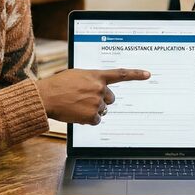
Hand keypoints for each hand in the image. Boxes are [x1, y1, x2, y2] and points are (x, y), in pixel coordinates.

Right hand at [36, 68, 150, 124]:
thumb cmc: (58, 85)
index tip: (147, 74)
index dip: (136, 74)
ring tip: (77, 105)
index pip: (121, 74)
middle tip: (85, 99)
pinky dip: (88, 119)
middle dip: (101, 100)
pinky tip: (77, 113)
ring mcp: (96, 102)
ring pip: (101, 110)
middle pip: (110, 99)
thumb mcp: (77, 75)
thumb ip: (90, 79)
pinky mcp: (92, 115)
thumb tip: (97, 87)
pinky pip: (96, 120)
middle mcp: (99, 88)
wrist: (47, 96)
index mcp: (96, 76)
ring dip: (92, 110)